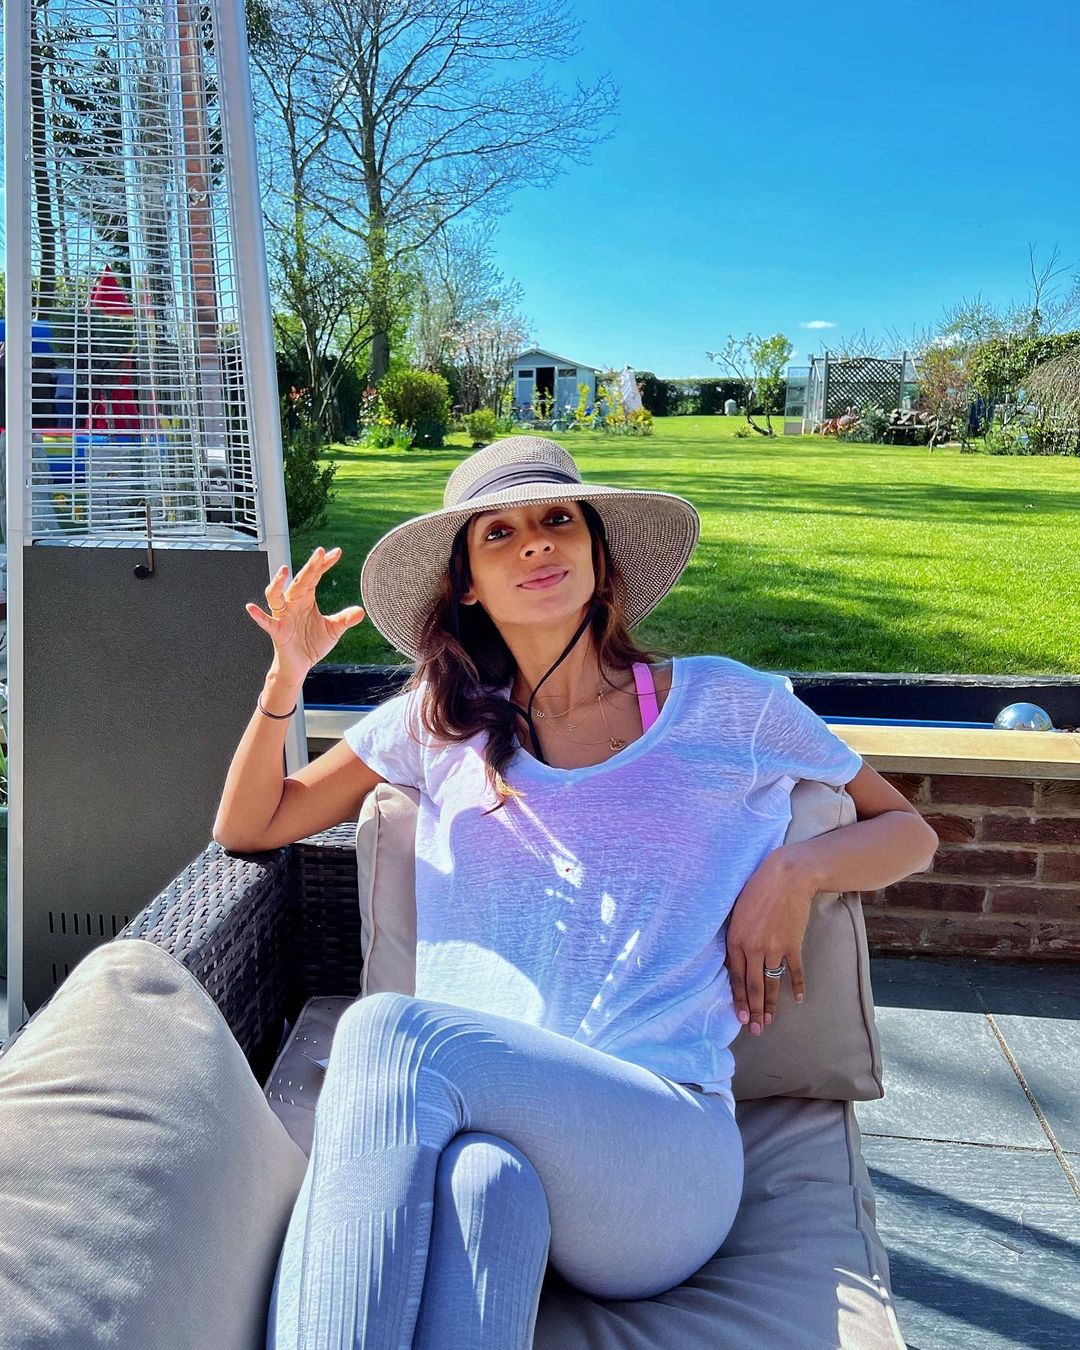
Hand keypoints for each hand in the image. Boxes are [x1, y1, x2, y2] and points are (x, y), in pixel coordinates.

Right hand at [245, 546, 364, 679]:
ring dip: (278, 583)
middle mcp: (292, 603)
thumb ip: (345, 619)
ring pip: (276, 596)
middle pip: (300, 580)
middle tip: (320, 552)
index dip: (324, 564)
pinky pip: (266, 622)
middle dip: (310, 566)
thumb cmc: (312, 643)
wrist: (300, 665)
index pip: (315, 576)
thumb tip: (361, 611)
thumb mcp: (333, 630)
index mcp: (306, 598)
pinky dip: (258, 615)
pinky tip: (251, 608)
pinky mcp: (277, 631)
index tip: (337, 552)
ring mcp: (283, 616)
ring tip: (283, 570)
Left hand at [724, 850, 816, 1036]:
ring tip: (769, 1022)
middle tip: (754, 1030)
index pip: (737, 978)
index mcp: (735, 940)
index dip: (738, 1000)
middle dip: (753, 1011)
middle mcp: (753, 948)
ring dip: (770, 1006)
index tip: (739, 1017)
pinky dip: (797, 986)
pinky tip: (799, 999)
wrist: (786, 877)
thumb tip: (735, 963)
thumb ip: (735, 940)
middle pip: (753, 987)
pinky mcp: (792, 945)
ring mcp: (774, 949)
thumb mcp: (737, 914)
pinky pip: (794, 971)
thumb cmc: (757, 890)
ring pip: (771, 984)